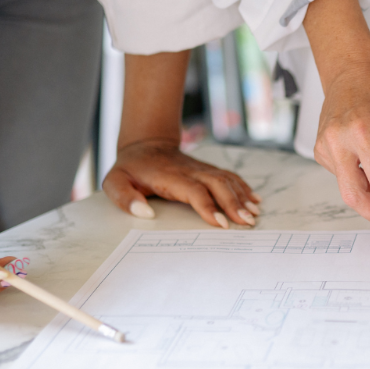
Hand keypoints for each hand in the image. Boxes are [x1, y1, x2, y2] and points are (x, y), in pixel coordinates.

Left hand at [103, 139, 259, 227]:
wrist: (144, 144)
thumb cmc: (130, 168)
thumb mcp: (115, 181)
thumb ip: (124, 198)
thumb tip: (143, 213)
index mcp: (169, 176)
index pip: (194, 191)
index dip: (208, 207)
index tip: (221, 224)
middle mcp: (190, 171)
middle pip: (218, 184)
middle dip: (234, 203)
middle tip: (247, 222)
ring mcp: (201, 169)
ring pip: (227, 180)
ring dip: (242, 197)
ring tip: (254, 214)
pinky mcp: (207, 169)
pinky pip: (229, 176)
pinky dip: (244, 188)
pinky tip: (255, 200)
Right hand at [313, 63, 369, 227]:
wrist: (349, 76)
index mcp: (363, 132)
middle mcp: (339, 142)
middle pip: (354, 195)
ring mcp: (325, 148)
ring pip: (348, 188)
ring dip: (369, 195)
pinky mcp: (319, 152)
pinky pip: (342, 177)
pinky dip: (358, 179)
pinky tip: (364, 161)